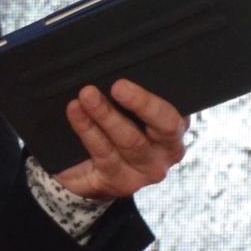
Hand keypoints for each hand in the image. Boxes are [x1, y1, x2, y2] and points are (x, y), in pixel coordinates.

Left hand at [54, 79, 188, 201]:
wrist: (90, 168)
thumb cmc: (116, 125)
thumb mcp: (128, 108)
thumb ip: (127, 93)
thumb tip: (110, 66)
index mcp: (174, 126)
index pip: (171, 114)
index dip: (148, 101)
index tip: (120, 85)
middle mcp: (168, 151)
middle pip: (157, 128)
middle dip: (131, 105)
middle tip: (102, 89)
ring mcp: (147, 171)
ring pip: (129, 141)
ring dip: (104, 116)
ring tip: (82, 98)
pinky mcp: (122, 183)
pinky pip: (105, 155)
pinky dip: (87, 132)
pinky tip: (75, 114)